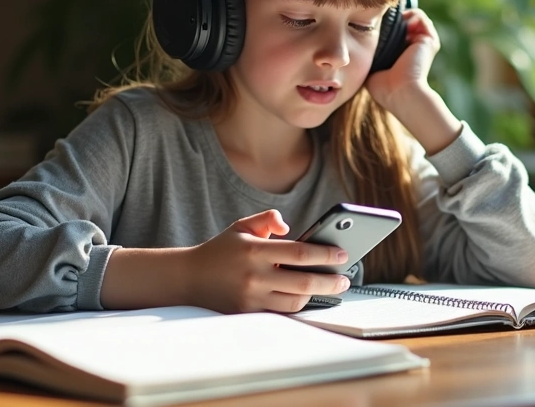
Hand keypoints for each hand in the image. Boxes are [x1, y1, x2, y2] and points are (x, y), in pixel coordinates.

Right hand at [185, 210, 351, 313]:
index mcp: (255, 251)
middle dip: (330, 281)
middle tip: (344, 279)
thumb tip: (288, 226)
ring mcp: (251, 299)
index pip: (300, 253)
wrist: (190, 278)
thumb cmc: (220, 251)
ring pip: (295, 302)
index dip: (326, 254)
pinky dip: (296, 305)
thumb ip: (267, 219)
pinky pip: (281, 313)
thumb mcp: (241, 226)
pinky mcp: (248, 314)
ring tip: (327, 286)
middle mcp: (254, 277)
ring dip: (316, 295)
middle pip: (304, 283)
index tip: (342, 254)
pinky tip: (307, 298)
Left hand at [365, 9, 439, 110]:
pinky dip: (411, 14)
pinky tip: (401, 22)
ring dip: (402, 15)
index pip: (396, 33)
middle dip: (393, 18)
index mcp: (403, 55)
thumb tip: (357, 47)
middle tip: (380, 19)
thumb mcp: (372, 71)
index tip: (372, 24)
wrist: (401, 92)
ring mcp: (424, 44)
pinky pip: (420, 17)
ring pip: (413, 18)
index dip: (385, 25)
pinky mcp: (429, 40)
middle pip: (405, 23)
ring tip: (391, 21)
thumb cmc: (385, 88)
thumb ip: (370, 58)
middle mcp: (415, 48)